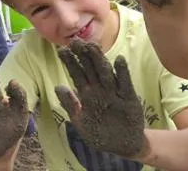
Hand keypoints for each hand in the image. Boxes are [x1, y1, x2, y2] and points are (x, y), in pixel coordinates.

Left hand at [54, 40, 148, 159]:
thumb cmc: (101, 133)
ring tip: (93, 46)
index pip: (77, 74)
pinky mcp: (129, 98)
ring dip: (100, 60)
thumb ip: (70, 105)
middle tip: (75, 41)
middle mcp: (100, 89)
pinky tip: (119, 60)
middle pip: (91, 69)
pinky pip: (125, 83)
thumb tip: (58, 87)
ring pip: (106, 73)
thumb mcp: (81, 122)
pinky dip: (122, 72)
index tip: (62, 50)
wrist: (123, 145)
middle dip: (83, 55)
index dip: (70, 62)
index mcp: (87, 94)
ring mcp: (114, 92)